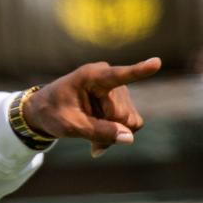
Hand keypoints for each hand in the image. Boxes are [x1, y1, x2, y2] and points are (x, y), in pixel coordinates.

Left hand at [20, 58, 160, 157]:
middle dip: (110, 131)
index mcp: (91, 76)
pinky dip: (116, 134)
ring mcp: (118, 91)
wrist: (46, 110)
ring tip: (90, 137)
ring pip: (130, 122)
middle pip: (124, 115)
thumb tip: (129, 138)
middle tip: (89, 140)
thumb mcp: (69, 126)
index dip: (139, 71)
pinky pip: (130, 124)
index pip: (118, 75)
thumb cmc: (52, 113)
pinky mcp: (122, 101)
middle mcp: (109, 79)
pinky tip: (99, 138)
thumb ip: (97, 131)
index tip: (156, 62)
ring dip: (112, 134)